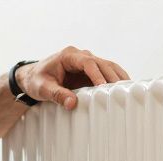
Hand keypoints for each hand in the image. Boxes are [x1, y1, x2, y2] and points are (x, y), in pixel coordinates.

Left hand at [16, 46, 130, 109]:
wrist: (33, 77)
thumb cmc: (36, 80)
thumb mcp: (43, 89)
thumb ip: (57, 95)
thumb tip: (72, 103)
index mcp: (68, 56)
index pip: (87, 62)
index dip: (97, 74)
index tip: (103, 86)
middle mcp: (80, 56)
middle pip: (101, 63)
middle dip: (112, 77)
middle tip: (121, 90)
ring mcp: (86, 63)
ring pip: (107, 66)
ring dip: (118, 77)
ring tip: (129, 89)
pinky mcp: (90, 72)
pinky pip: (106, 73)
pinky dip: (115, 79)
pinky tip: (124, 89)